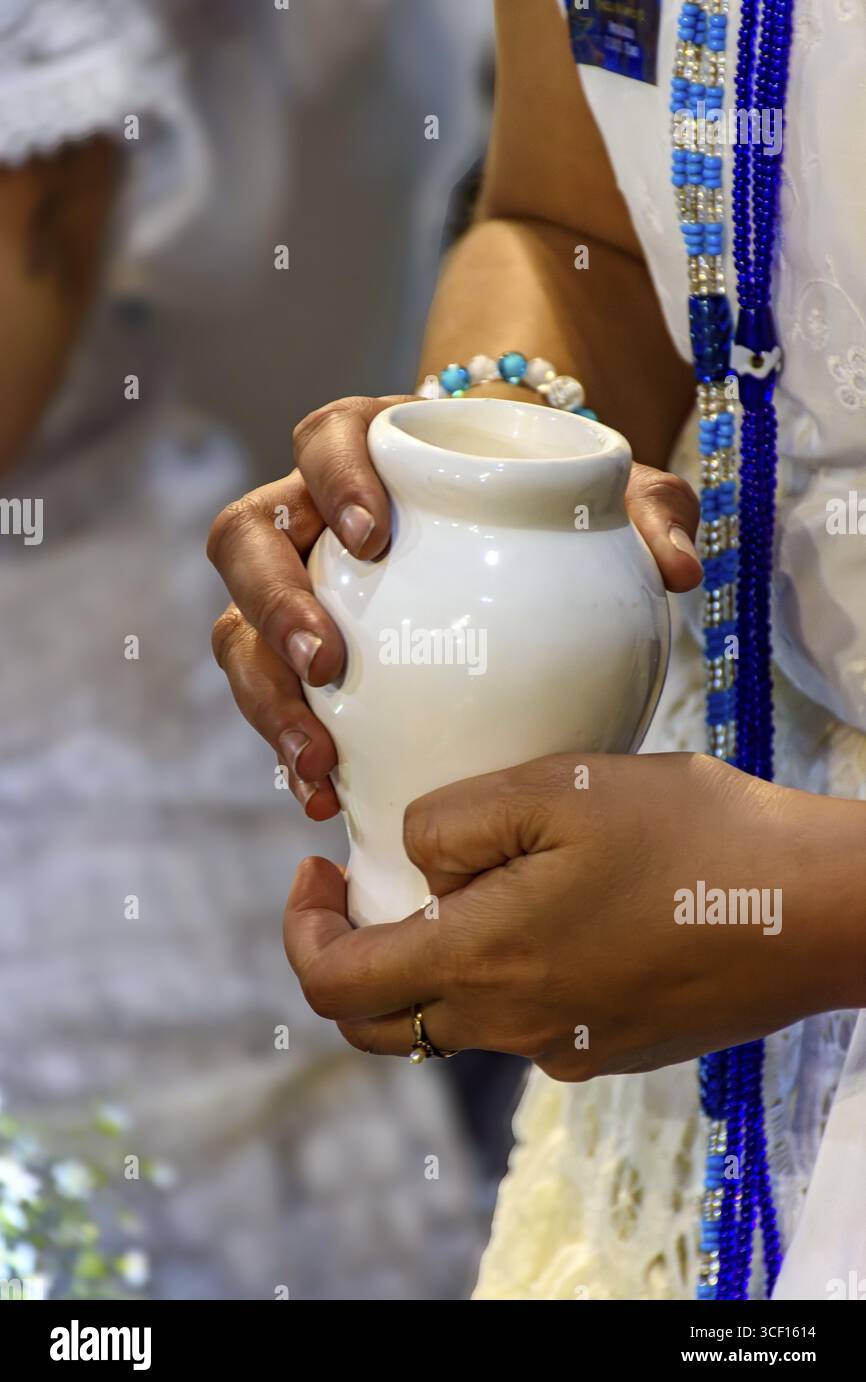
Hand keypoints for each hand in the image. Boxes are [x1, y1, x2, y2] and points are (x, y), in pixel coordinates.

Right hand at [208, 395, 702, 819]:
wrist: (522, 551)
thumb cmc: (550, 509)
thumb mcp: (608, 499)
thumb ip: (648, 513)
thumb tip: (676, 571)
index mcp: (374, 450)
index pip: (327, 435)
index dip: (334, 477)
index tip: (373, 536)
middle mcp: (313, 514)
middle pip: (247, 537)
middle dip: (273, 602)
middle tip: (329, 663)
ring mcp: (297, 589)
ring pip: (238, 630)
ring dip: (266, 696)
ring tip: (317, 762)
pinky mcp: (299, 659)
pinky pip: (269, 698)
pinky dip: (289, 747)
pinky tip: (325, 795)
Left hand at [283, 752, 857, 1079]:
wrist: (812, 909)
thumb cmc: (688, 837)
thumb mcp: (554, 789)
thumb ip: (452, 823)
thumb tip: (414, 860)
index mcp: (481, 966)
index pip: (335, 986)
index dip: (301, 929)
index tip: (317, 867)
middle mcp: (512, 1029)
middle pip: (384, 1022)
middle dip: (351, 954)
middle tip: (365, 883)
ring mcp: (566, 1049)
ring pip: (458, 1016)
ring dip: (435, 956)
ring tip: (476, 877)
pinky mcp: (611, 1049)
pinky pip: (527, 1018)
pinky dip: (507, 971)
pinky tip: (559, 905)